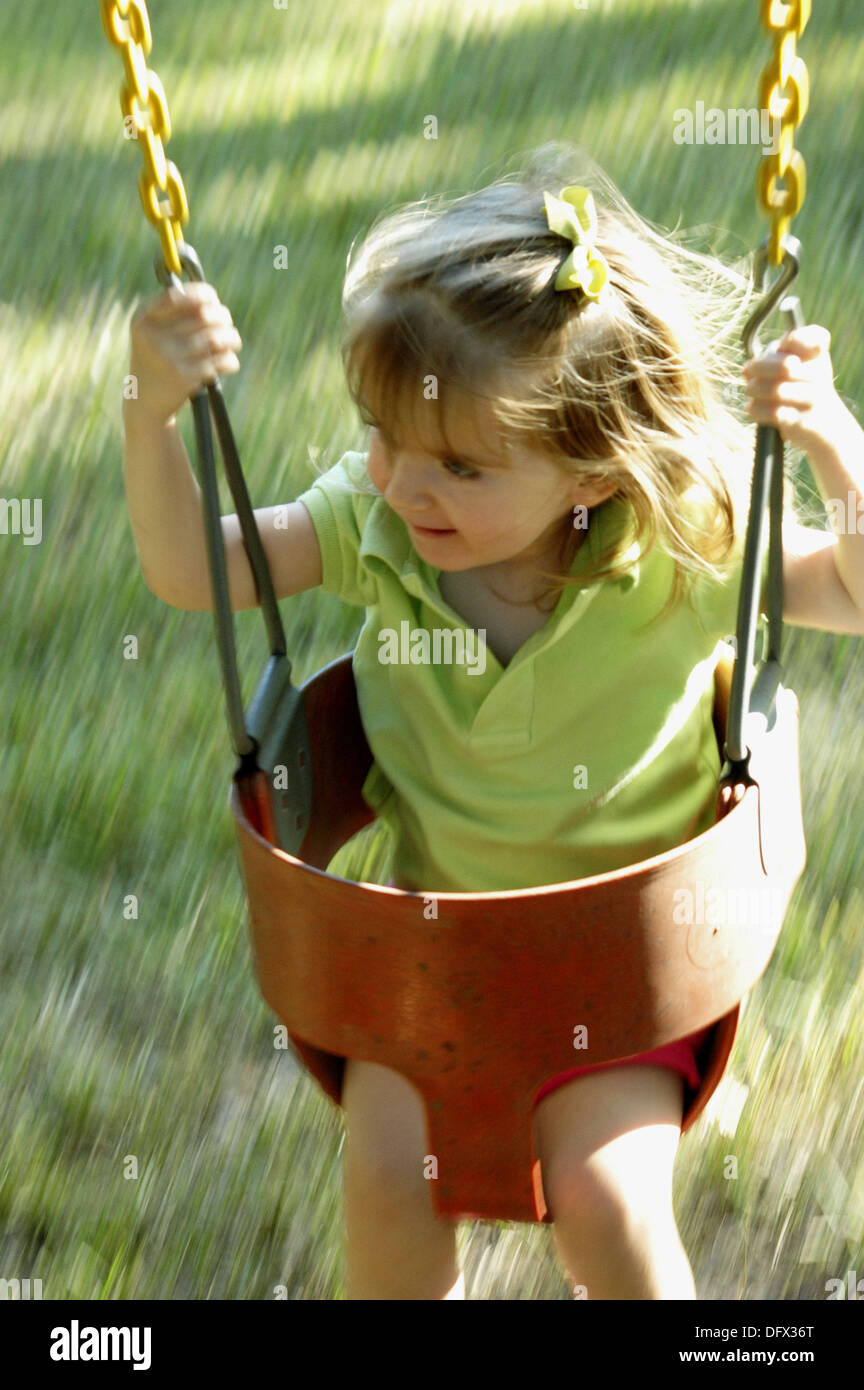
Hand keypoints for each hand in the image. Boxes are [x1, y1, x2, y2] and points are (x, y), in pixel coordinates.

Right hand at [127, 282, 241, 424]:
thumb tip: (210, 296)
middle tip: (226, 323)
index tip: (212, 299)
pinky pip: (221, 361)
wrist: (145, 403)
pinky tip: (229, 362)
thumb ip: (175, 312)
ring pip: (216, 338)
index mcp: (144, 320)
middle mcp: (153, 337)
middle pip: (203, 315)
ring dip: (232, 338)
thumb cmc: (157, 360)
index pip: (176, 296)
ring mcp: (169, 359)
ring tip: (233, 341)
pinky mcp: (185, 379)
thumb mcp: (153, 333)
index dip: (201, 294)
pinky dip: (230, 360)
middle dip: (222, 317)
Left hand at [741, 324, 844, 455]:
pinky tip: (752, 408)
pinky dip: (756, 410)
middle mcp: (820, 374)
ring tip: (750, 390)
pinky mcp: (802, 422)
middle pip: (785, 366)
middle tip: (749, 372)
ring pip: (776, 391)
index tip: (783, 346)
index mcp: (818, 353)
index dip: (796, 340)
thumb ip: (772, 356)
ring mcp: (813, 399)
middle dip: (759, 367)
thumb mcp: (791, 361)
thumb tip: (747, 371)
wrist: (821, 421)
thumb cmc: (798, 384)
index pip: (815, 338)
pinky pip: (772, 413)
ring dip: (754, 389)